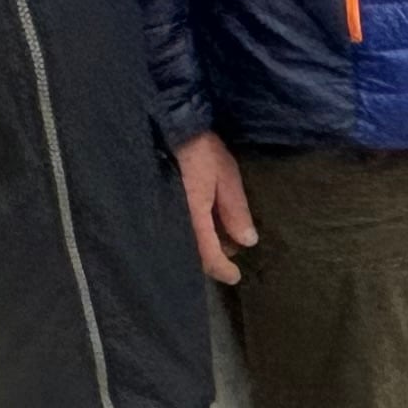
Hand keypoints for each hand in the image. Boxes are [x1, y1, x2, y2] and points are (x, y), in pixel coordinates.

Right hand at [176, 129, 254, 285]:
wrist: (168, 130)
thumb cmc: (200, 152)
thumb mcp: (226, 177)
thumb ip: (235, 210)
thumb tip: (247, 242)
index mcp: (192, 216)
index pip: (208, 255)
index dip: (222, 270)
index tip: (235, 277)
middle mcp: (175, 221)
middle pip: (194, 254)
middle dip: (215, 257)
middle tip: (232, 250)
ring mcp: (165, 215)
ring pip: (187, 243)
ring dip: (205, 245)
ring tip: (222, 234)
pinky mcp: (160, 208)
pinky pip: (180, 230)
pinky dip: (195, 234)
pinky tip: (207, 224)